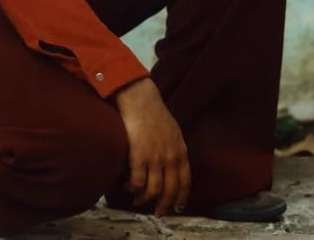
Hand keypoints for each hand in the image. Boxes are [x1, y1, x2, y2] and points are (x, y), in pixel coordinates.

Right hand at [113, 78, 189, 216]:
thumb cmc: (154, 112)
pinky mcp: (139, 156)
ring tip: (138, 200)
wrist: (140, 99)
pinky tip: (128, 185)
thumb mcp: (174, 131)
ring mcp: (155, 158)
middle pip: (170, 190)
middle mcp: (170, 157)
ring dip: (145, 199)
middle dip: (164, 205)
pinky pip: (137, 182)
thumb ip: (175, 149)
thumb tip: (174, 163)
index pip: (185, 181)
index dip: (181, 197)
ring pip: (153, 190)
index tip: (177, 207)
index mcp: (181, 151)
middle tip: (157, 212)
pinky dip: (133, 187)